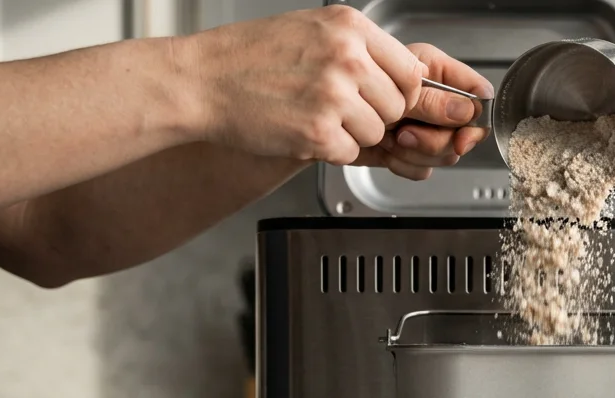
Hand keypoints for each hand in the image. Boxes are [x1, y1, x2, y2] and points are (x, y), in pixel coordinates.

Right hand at [184, 5, 431, 165]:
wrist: (202, 80)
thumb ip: (359, 48)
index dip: (401, 91)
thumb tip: (401, 74)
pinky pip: (350, 153)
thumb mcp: (312, 30)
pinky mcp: (318, 132)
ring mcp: (333, 95)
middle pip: (398, 105)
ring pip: (376, 132)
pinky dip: (330, 150)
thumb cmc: (250, 56)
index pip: (411, 70)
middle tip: (341, 110)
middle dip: (376, 115)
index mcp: (349, 27)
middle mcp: (346, 57)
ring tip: (316, 116)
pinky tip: (303, 130)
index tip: (385, 97)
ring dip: (352, 133)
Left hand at [353, 43, 492, 179]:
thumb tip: (466, 111)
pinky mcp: (412, 152)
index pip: (478, 94)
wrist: (324, 115)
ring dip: (416, 153)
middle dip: (434, 140)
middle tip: (405, 133)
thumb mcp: (395, 89)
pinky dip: (405, 165)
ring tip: (390, 138)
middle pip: (464, 132)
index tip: (462, 135)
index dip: (476, 118)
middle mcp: (435, 101)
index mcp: (437, 73)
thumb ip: (432, 101)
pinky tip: (388, 153)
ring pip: (446, 154)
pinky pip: (425, 170)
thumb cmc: (348, 85)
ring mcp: (426, 128)